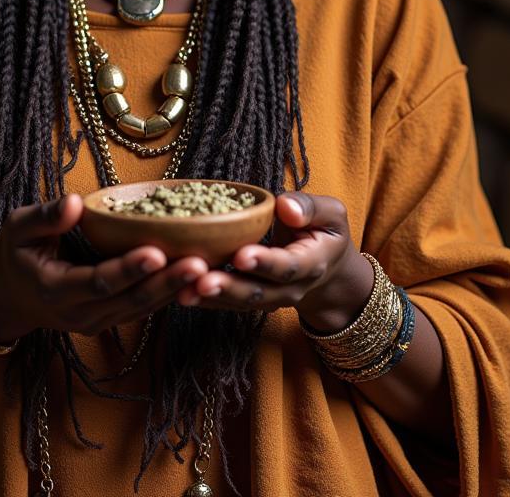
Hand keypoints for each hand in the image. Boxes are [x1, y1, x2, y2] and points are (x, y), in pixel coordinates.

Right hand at [0, 194, 207, 341]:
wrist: (8, 298)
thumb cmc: (15, 254)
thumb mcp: (17, 229)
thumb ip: (44, 217)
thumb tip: (75, 202)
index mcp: (56, 290)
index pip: (99, 281)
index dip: (129, 268)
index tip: (157, 251)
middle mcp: (80, 314)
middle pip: (131, 300)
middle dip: (168, 282)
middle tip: (201, 263)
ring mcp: (98, 321)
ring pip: (144, 308)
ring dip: (177, 290)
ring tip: (211, 269)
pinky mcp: (111, 318)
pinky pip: (145, 307)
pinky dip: (172, 293)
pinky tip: (200, 277)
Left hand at [176, 192, 372, 331]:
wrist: (326, 269)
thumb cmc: (324, 232)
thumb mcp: (331, 215)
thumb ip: (311, 208)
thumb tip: (285, 206)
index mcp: (312, 264)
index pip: (288, 266)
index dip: (266, 262)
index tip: (242, 255)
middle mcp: (290, 289)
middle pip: (258, 292)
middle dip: (230, 287)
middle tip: (202, 281)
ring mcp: (269, 299)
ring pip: (239, 303)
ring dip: (211, 298)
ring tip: (183, 291)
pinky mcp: (250, 301)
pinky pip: (226, 304)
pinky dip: (203, 300)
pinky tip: (179, 293)